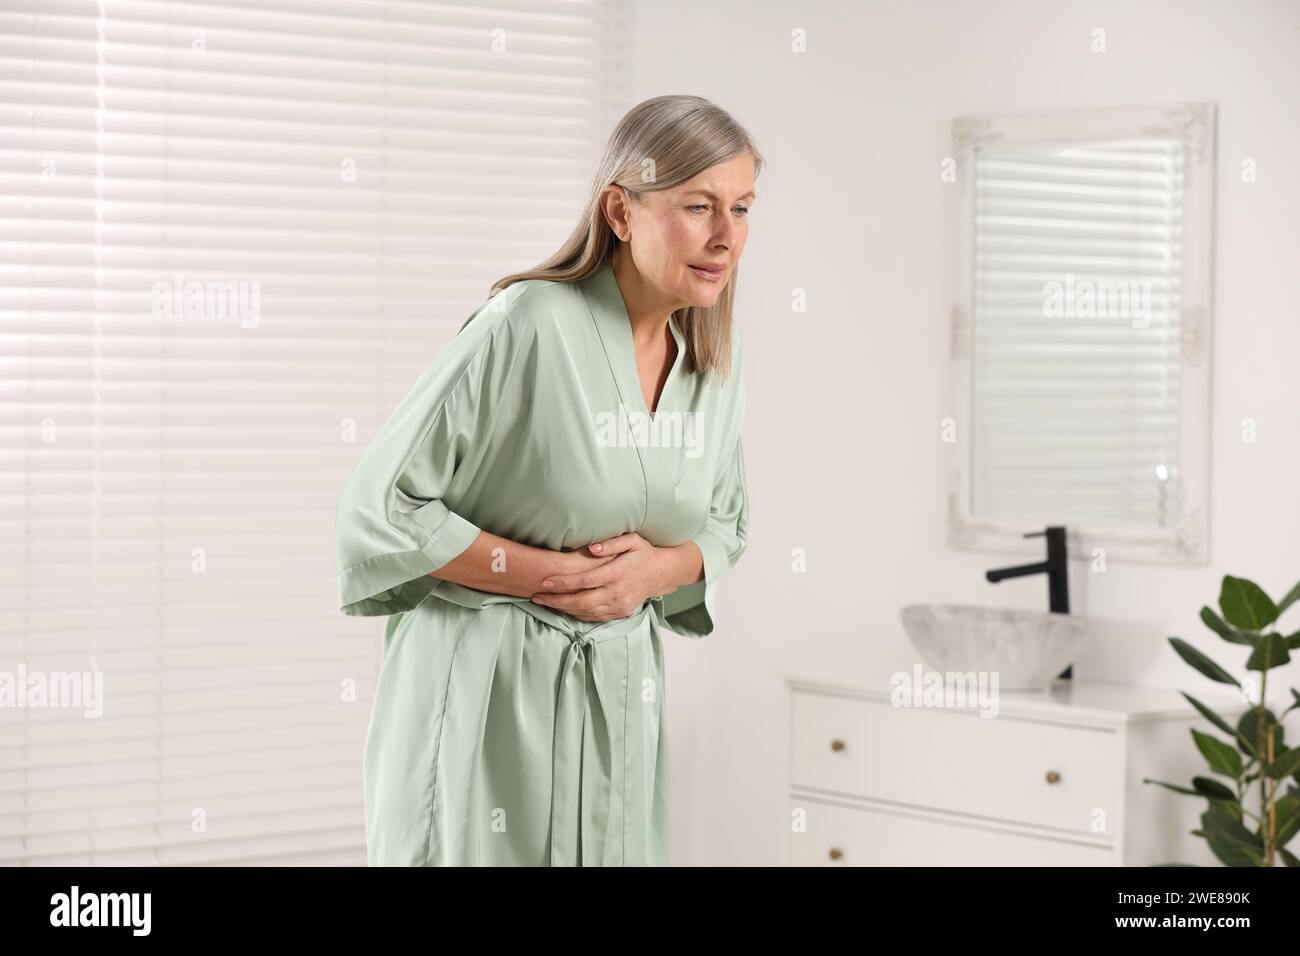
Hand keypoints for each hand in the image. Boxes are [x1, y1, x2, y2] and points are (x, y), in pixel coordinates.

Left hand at [532, 532, 668, 622]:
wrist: (662, 573)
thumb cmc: (643, 553)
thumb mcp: (632, 541)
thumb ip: (612, 543)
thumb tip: (591, 549)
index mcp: (617, 573)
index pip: (584, 580)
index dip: (563, 583)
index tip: (545, 582)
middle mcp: (617, 592)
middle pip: (580, 600)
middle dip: (555, 600)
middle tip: (535, 597)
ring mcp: (619, 605)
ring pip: (585, 612)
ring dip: (563, 609)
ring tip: (544, 603)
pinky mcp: (620, 612)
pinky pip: (594, 617)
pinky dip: (576, 615)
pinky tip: (563, 609)